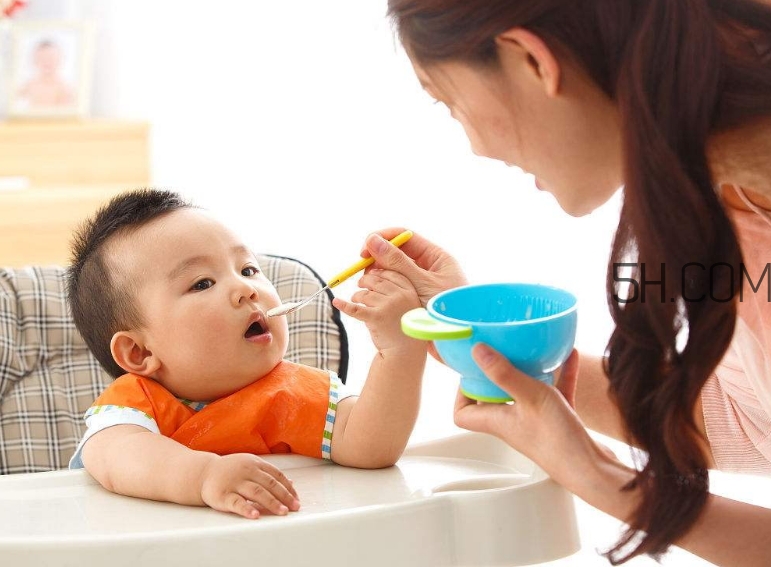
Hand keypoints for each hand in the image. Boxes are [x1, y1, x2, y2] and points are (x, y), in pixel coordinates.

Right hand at [199, 453, 299, 518]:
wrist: (204, 473)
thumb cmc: (232, 471)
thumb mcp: (251, 466)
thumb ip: (269, 474)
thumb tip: (291, 483)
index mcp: (255, 463)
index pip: (276, 475)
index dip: (288, 488)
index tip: (297, 499)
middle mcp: (246, 471)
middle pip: (269, 484)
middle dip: (284, 496)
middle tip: (294, 508)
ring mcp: (234, 483)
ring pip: (256, 492)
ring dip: (271, 503)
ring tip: (282, 512)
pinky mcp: (223, 495)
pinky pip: (236, 503)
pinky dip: (247, 509)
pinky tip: (256, 516)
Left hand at [333, 268, 422, 351]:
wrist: (405, 352)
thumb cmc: (403, 326)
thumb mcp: (407, 303)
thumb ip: (395, 288)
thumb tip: (370, 272)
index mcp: (409, 290)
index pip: (389, 274)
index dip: (377, 273)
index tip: (371, 276)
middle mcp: (399, 296)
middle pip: (376, 281)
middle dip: (364, 282)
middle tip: (360, 286)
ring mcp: (388, 306)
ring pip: (365, 294)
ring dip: (357, 296)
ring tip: (356, 300)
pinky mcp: (376, 318)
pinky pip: (355, 309)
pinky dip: (344, 305)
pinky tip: (336, 302)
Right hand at [361, 228, 467, 306]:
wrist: (460, 341)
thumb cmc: (449, 310)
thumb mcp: (422, 283)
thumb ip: (398, 262)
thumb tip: (372, 240)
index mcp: (437, 257)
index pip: (406, 237)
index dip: (383, 239)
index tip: (365, 250)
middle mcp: (429, 267)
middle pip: (398, 252)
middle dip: (378, 257)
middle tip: (363, 270)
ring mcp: (421, 283)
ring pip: (394, 270)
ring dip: (379, 273)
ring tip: (368, 284)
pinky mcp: (414, 298)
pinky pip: (395, 286)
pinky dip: (383, 287)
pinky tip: (374, 294)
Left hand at [453, 346, 613, 489]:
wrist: (592, 470)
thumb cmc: (558, 439)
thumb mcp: (529, 396)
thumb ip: (503, 373)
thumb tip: (477, 351)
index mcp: (496, 421)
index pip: (463, 414)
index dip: (461, 394)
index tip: (470, 371)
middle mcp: (512, 423)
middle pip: (493, 399)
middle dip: (495, 375)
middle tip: (501, 353)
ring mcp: (535, 422)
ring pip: (525, 393)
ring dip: (530, 371)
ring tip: (534, 350)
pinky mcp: (558, 421)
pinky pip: (555, 393)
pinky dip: (560, 376)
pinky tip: (570, 356)